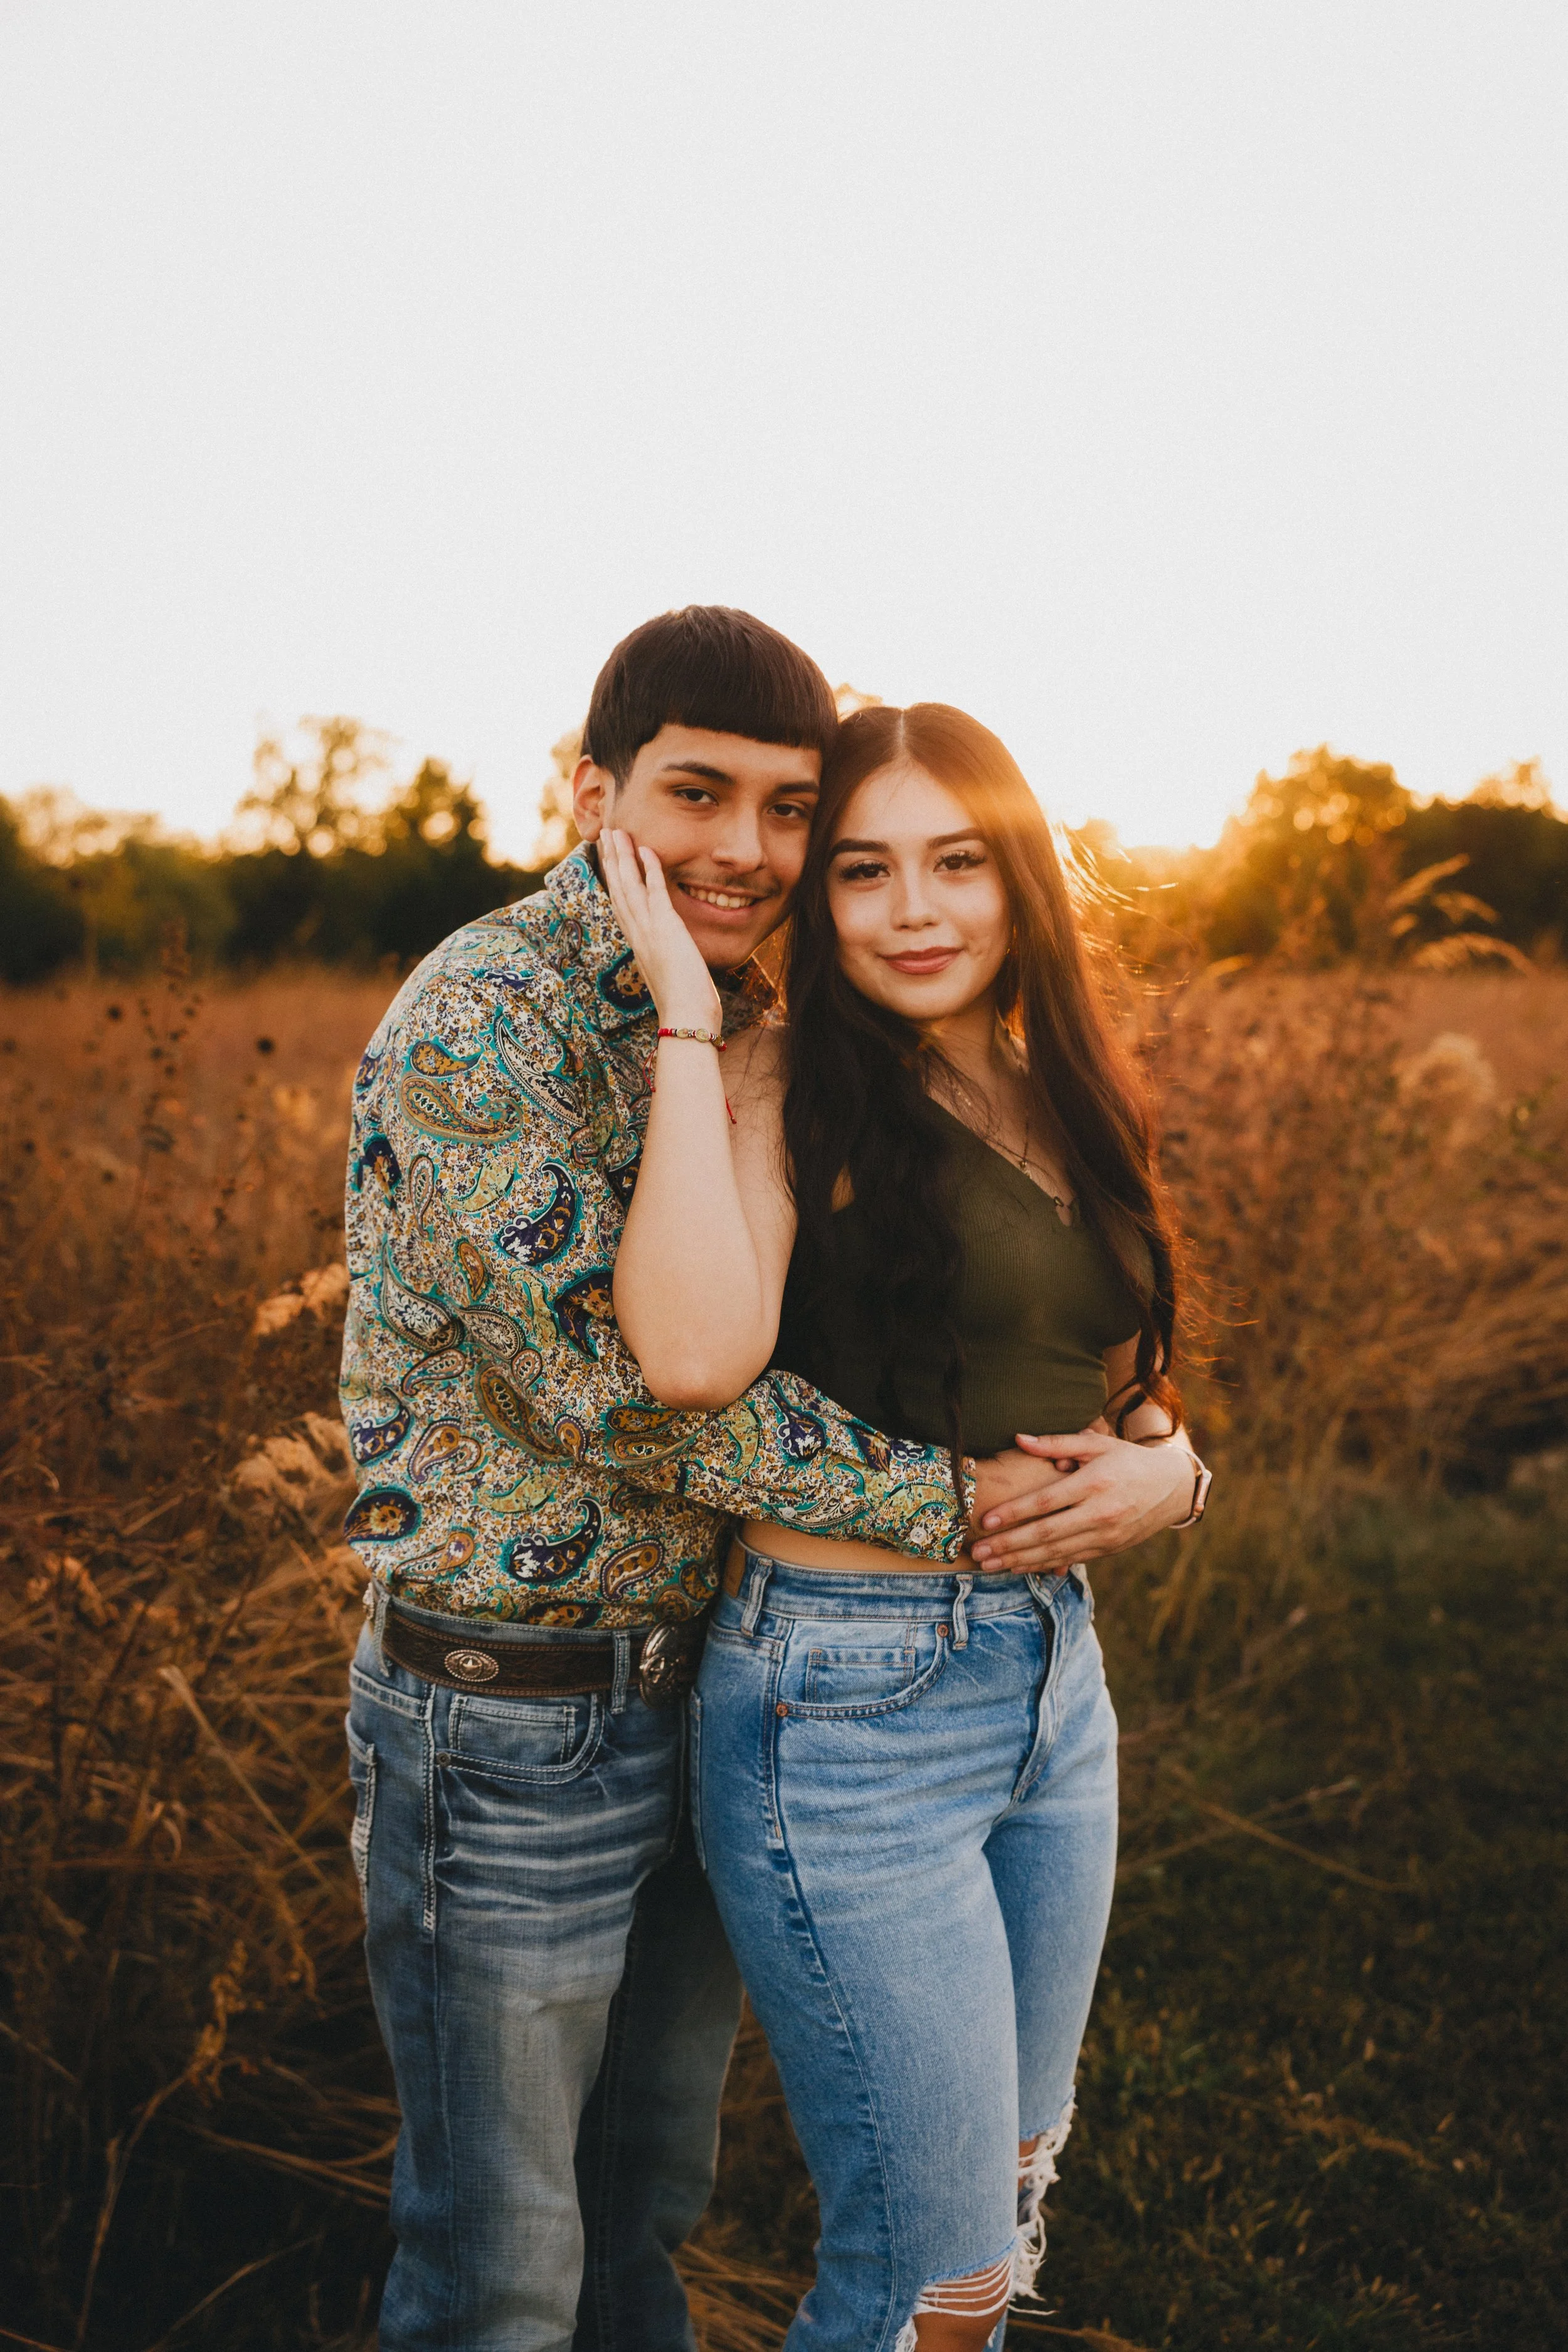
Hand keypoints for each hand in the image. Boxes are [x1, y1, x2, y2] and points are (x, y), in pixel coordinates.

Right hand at [600, 830, 722, 1032]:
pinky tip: (646, 848)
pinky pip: (655, 890)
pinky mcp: (665, 928)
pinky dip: (650, 868)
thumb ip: (669, 962)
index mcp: (638, 946)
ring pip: (628, 885)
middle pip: (618, 889)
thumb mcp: (672, 977)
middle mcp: (637, 935)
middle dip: (611, 860)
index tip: (609, 860)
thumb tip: (674, 959)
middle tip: (605, 835)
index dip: (614, 880)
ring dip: (621, 856)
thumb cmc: (685, 1005)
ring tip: (616, 832)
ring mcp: (648, 930)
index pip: (622, 906)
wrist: (686, 1017)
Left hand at [969, 1429, 1196, 1573]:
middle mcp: (1100, 1513)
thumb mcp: (1097, 1444)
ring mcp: (1105, 1535)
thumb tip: (1018, 1438)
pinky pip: (1069, 1559)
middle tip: (978, 1552)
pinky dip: (1042, 1565)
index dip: (1014, 1513)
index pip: (1046, 1502)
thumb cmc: (1128, 1460)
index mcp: (1094, 1483)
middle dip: (1008, 1545)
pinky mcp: (1108, 1549)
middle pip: (1046, 1533)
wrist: (1172, 1488)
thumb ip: (1056, 1442)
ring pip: (1055, 1552)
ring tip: (988, 1565)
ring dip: (1019, 1560)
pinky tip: (1018, 1567)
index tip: (986, 1521)